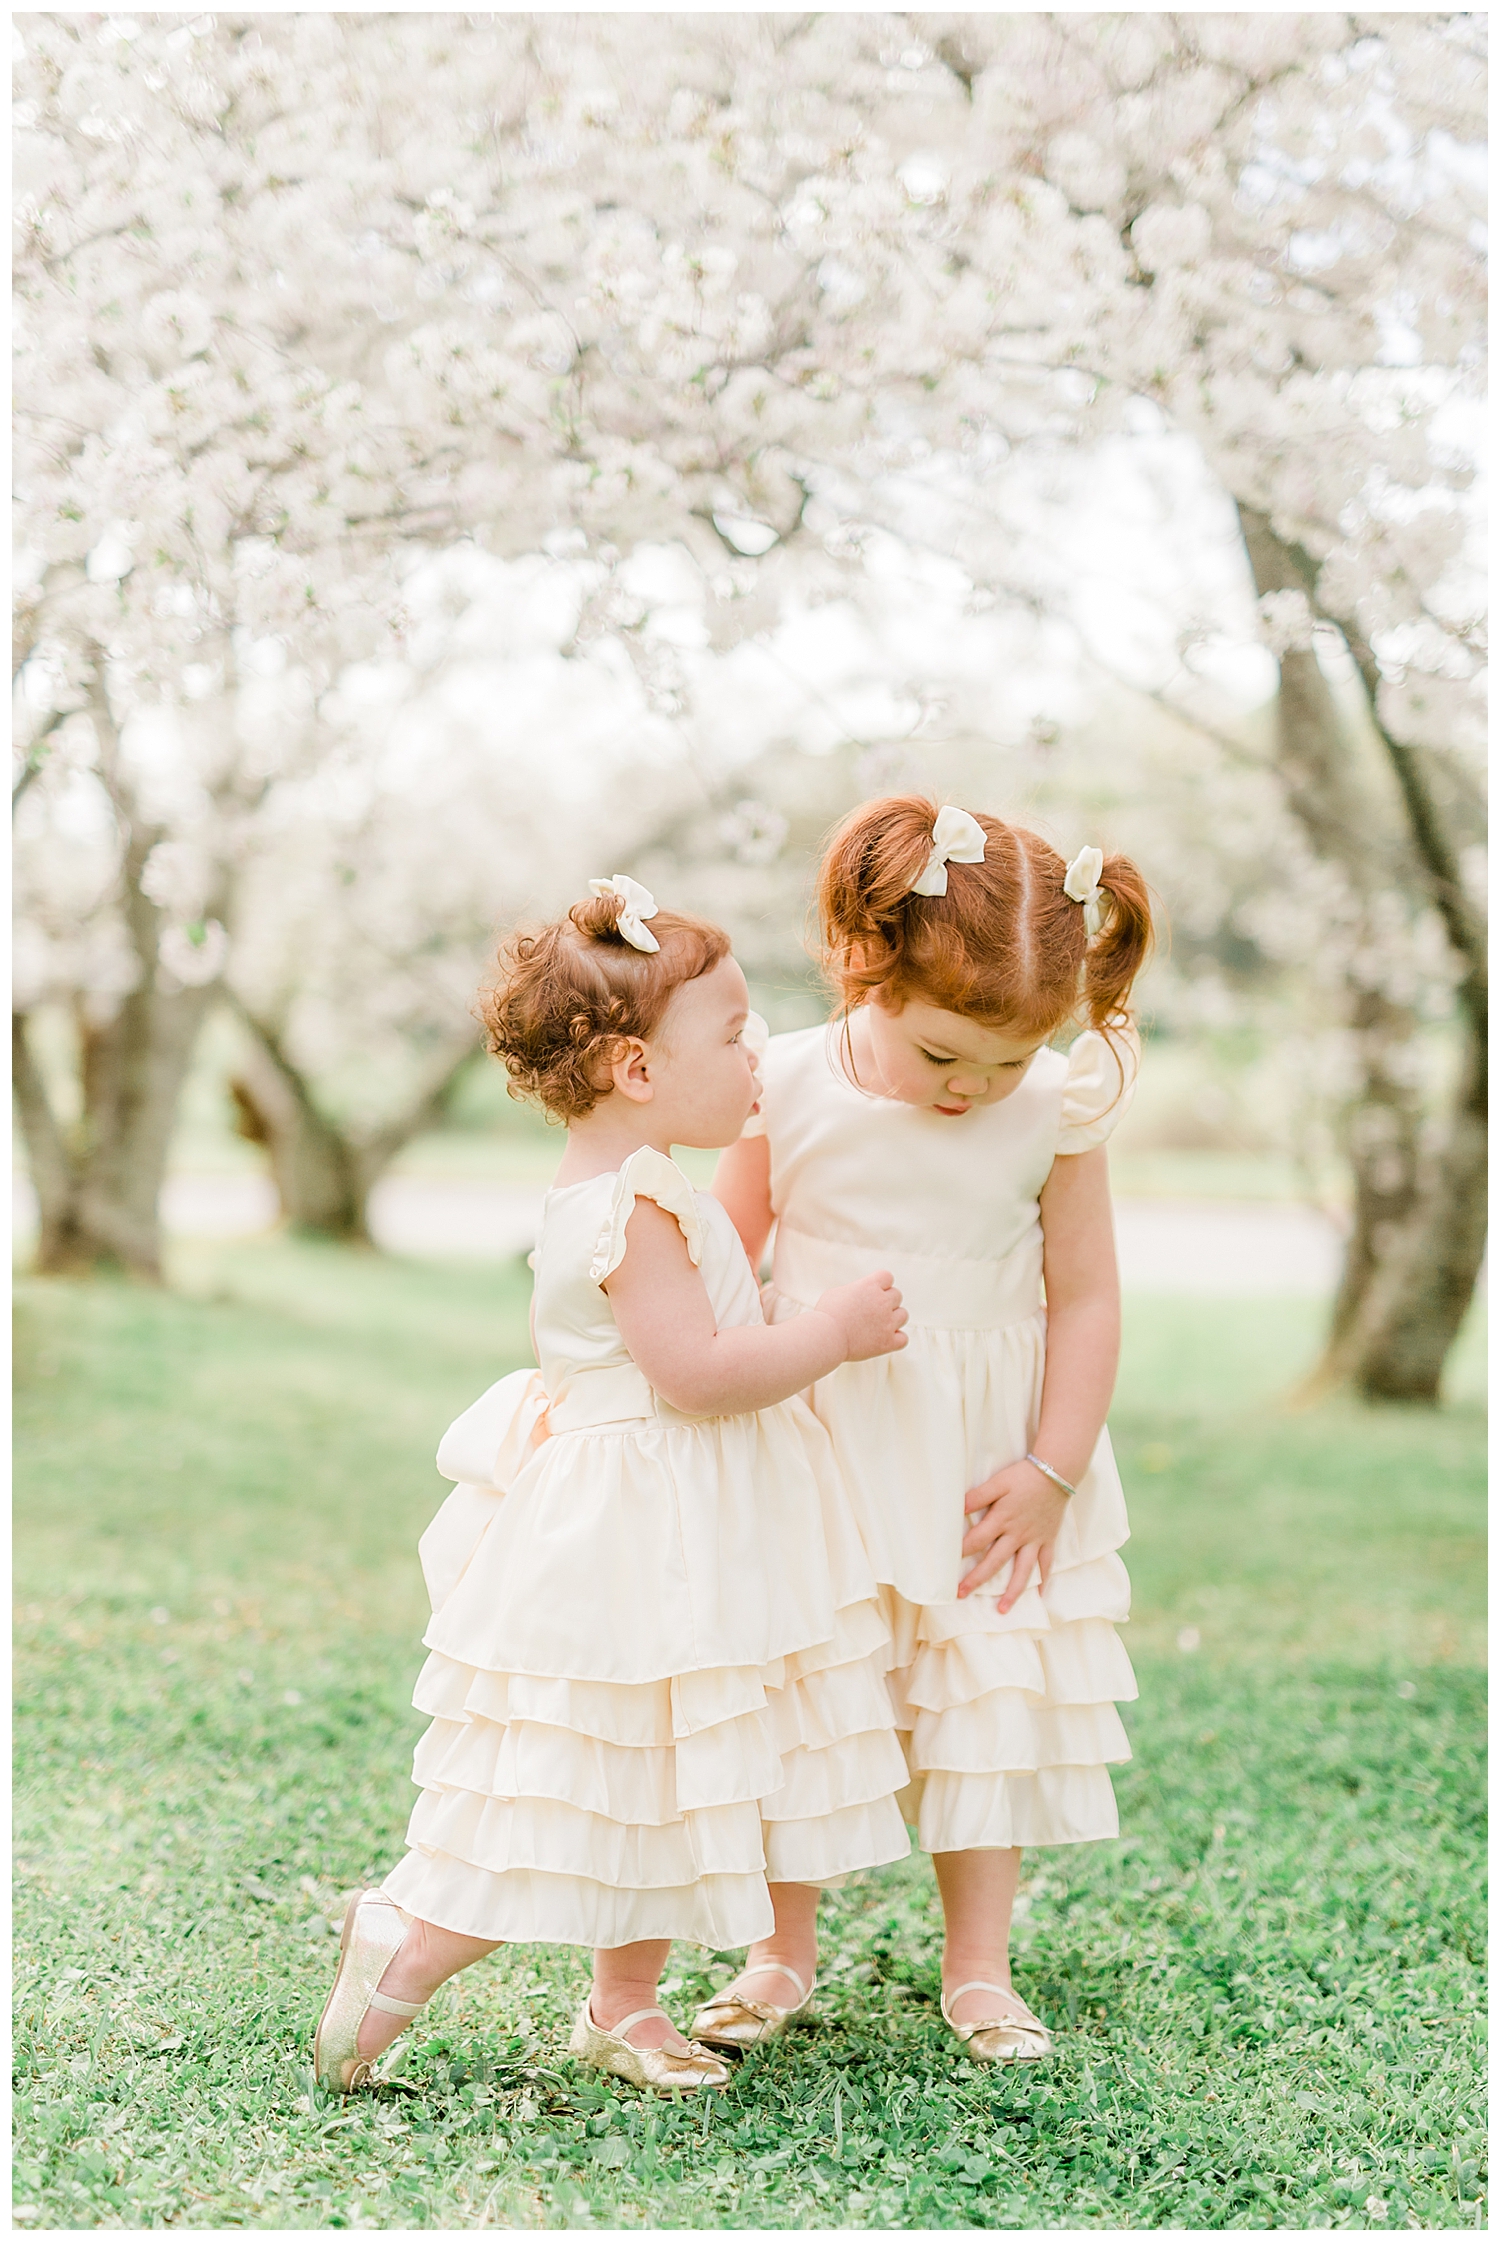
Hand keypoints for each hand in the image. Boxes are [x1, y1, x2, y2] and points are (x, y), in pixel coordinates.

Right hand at [814, 1271, 908, 1363]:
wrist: (825, 1337)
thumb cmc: (826, 1315)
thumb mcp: (837, 1293)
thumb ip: (854, 1291)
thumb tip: (859, 1295)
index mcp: (870, 1286)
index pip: (887, 1277)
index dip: (881, 1284)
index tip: (871, 1293)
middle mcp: (882, 1301)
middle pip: (897, 1295)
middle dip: (887, 1301)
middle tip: (872, 1311)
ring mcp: (887, 1322)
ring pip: (903, 1315)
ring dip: (893, 1319)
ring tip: (878, 1325)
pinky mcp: (888, 1342)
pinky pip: (903, 1338)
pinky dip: (896, 1339)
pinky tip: (884, 1340)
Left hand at [958, 1458, 1066, 1605]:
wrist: (1057, 1472)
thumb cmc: (1024, 1476)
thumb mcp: (998, 1482)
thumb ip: (978, 1496)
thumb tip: (958, 1508)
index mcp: (1002, 1520)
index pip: (977, 1540)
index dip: (961, 1551)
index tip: (945, 1564)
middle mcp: (1017, 1534)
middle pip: (994, 1562)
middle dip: (976, 1579)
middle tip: (961, 1594)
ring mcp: (1034, 1540)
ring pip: (1022, 1570)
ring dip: (1012, 1591)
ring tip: (1002, 1610)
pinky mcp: (1048, 1539)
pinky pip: (1047, 1564)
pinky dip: (1044, 1580)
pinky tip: (1040, 1597)